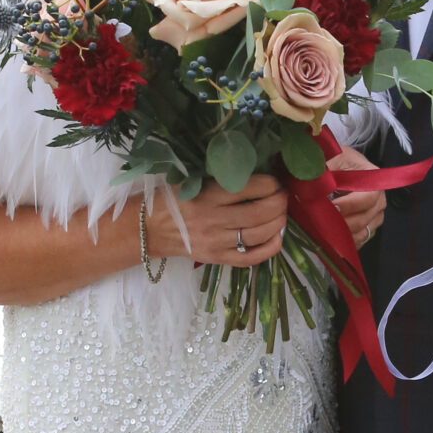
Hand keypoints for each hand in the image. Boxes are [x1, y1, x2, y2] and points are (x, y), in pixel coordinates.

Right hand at [150, 172, 286, 268]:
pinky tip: (277, 237)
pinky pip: (251, 258)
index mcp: (207, 195)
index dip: (270, 184)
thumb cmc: (172, 199)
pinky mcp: (217, 259)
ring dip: (278, 222)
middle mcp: (213, 219)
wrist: (150, 229)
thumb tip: (255, 173)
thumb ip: (220, 177)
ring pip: (259, 235)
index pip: (249, 188)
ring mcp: (216, 242)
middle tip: (282, 196)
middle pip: (259, 213)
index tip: (274, 181)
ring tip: (280, 213)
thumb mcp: (191, 180)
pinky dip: (270, 248)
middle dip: (279, 202)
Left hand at [327, 145, 384, 250]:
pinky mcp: (368, 226)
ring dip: (342, 234)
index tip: (332, 206)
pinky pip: (359, 240)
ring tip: (323, 229)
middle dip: (342, 223)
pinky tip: (330, 237)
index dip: (351, 205)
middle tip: (321, 222)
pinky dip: (345, 242)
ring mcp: (375, 214)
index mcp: (372, 178)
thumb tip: (314, 184)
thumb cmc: (333, 160)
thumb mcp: (328, 157)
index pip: (369, 196)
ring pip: (362, 232)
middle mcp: (379, 198)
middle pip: (365, 218)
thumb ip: (322, 169)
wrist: (336, 166)